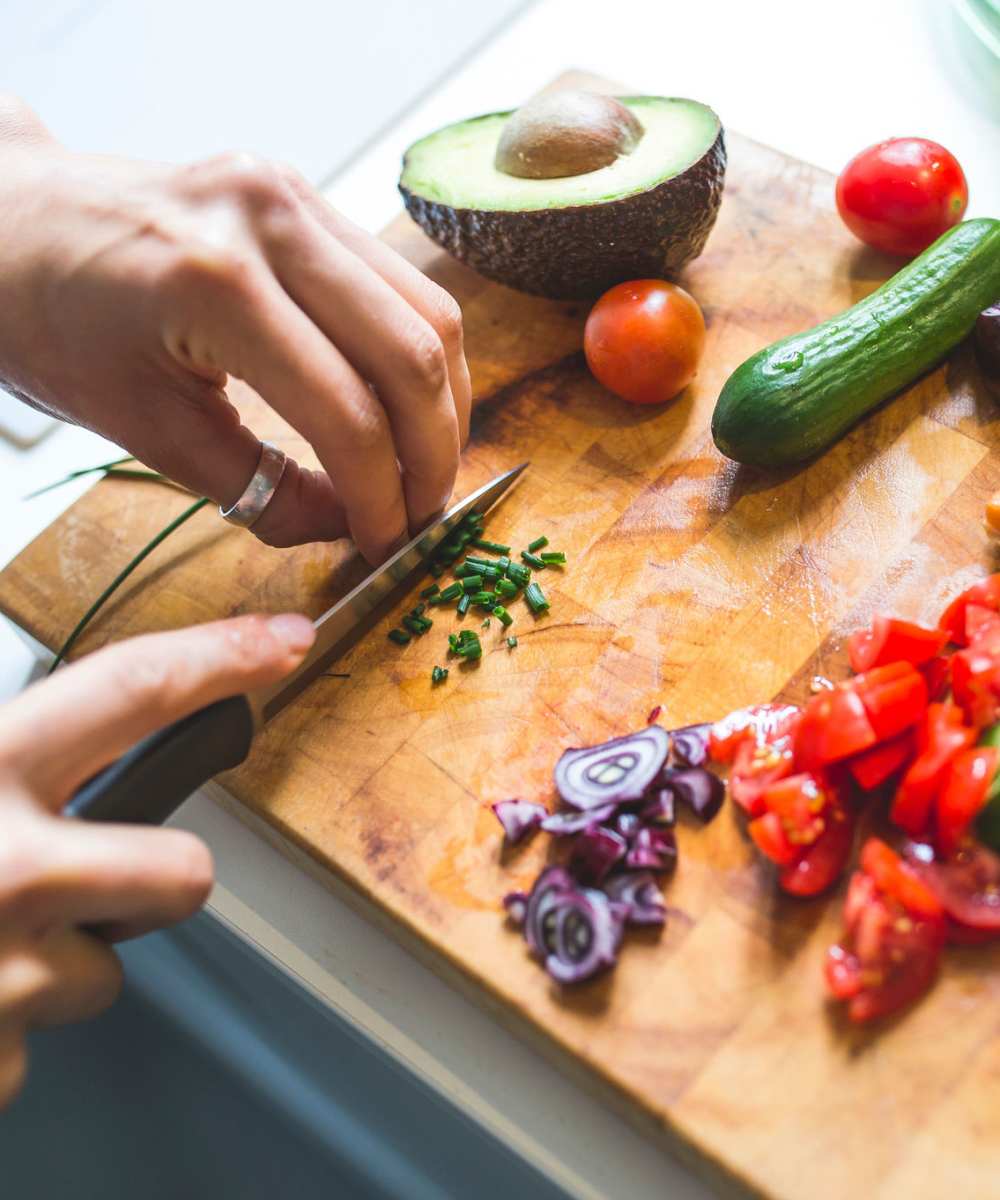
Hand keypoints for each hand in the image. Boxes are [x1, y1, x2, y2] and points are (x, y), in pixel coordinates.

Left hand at [0, 97, 470, 562]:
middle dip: (434, 452)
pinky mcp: (302, 194)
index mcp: (217, 284)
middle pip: (412, 352)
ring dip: (442, 400)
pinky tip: (402, 402)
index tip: (387, 543)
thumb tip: (346, 526)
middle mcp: (270, 220)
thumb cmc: (50, 324)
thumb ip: (259, 489)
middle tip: (423, 513)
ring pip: (428, 308)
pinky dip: (415, 351)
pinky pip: (397, 280)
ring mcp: (293, 193)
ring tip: (422, 464)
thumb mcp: (146, 427)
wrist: (9, 224)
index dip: (382, 494)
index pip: (346, 412)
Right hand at [0, 611, 314, 1107]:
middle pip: (184, 874)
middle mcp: (4, 869)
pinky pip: (34, 1048)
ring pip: (102, 971)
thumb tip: (58, 718)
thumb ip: (5, 748)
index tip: (286, 642)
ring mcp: (1, 977)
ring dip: (52, 961)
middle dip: (162, 879)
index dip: (218, 658)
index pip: (128, 690)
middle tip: (95, 877)